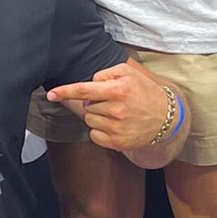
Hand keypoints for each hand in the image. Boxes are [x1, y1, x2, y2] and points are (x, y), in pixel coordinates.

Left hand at [45, 62, 173, 153]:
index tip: (51, 94)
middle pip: (87, 106)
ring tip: (116, 113)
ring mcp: (117, 128)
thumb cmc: (144, 92)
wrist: (166, 117)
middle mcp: (116, 110)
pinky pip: (95, 135)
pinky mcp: (118, 143)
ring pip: (90, 120)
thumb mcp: (128, 74)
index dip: (65, 91)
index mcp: (118, 90)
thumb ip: (105, 74)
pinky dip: (100, 130)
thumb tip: (89, 85)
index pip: (84, 90)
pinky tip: (115, 125)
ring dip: (98, 116)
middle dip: (94, 103)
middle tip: (112, 101)